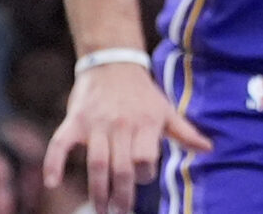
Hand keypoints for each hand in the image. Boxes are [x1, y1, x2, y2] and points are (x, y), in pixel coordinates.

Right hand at [45, 58, 209, 212]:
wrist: (114, 64)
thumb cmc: (143, 94)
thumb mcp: (166, 110)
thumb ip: (185, 132)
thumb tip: (209, 148)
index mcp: (146, 123)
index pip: (145, 159)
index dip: (144, 174)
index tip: (141, 180)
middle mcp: (121, 125)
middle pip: (121, 167)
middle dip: (121, 195)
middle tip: (119, 212)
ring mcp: (96, 124)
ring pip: (96, 163)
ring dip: (97, 190)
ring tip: (100, 209)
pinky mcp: (74, 121)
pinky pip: (60, 144)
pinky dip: (54, 163)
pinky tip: (53, 183)